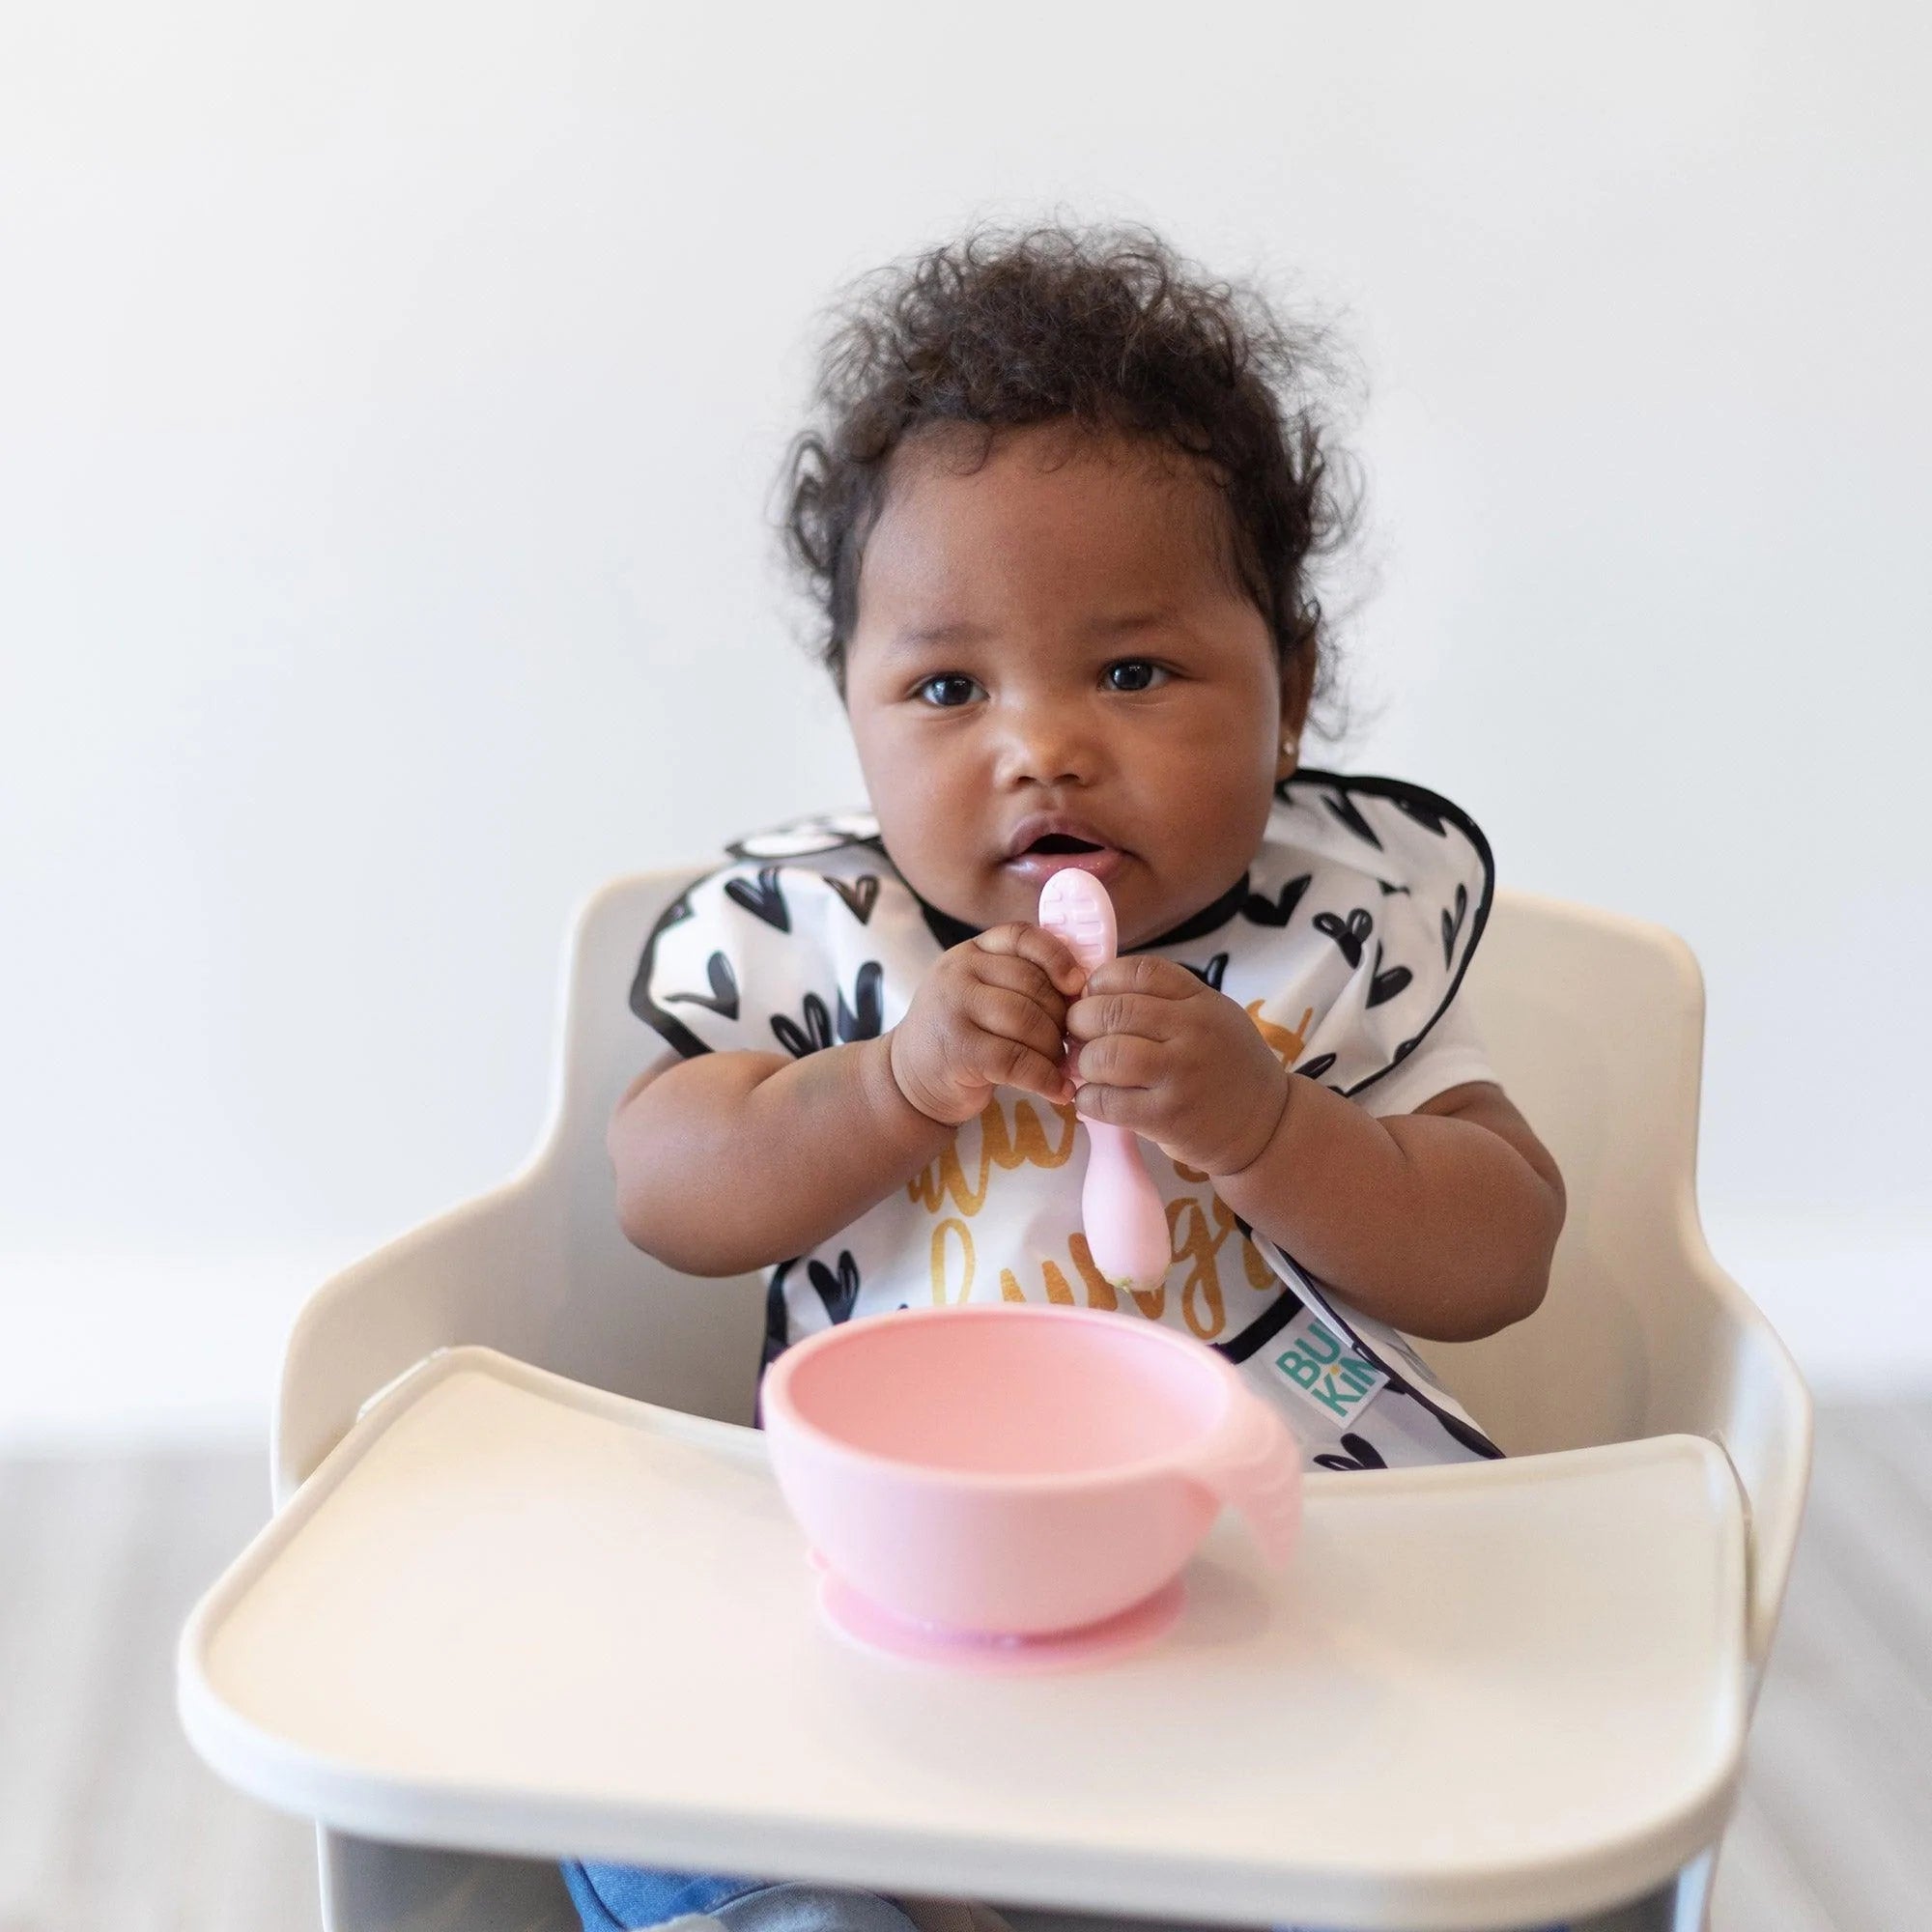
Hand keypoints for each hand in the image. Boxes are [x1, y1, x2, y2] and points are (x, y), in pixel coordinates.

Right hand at [889, 923, 1090, 1126]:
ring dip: (1055, 1049)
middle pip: (1032, 985)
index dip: (1057, 956)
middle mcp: (958, 973)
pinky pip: (1017, 1060)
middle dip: (1062, 1018)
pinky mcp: (958, 1050)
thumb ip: (1021, 981)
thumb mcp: (982, 994)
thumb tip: (1084, 991)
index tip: (1078, 984)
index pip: (1022, 937)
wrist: (907, 1080)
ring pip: (1028, 1021)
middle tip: (1072, 1042)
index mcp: (971, 952)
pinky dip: (1045, 1079)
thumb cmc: (959, 1036)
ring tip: (1062, 1066)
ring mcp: (954, 1009)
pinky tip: (1058, 1091)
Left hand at [1064, 954, 1289, 1175]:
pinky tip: (1095, 1098)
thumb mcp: (1211, 1015)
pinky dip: (1088, 1098)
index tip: (1092, 995)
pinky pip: (1105, 1101)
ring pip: (1104, 1056)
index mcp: (1201, 1001)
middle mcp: (1192, 1032)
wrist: (1265, 1125)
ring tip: (1089, 1067)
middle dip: (1081, 1020)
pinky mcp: (1166, 1117)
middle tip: (1078, 1033)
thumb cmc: (1227, 1065)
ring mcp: (1179, 1076)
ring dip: (1084, 1061)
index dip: (1102, 980)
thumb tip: (1092, 990)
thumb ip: (1164, 999)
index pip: (1139, 971)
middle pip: (1112, 1011)